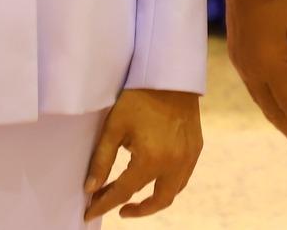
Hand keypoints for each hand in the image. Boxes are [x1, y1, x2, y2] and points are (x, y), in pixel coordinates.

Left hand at [83, 88, 203, 220]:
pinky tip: (155, 177)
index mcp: (152, 159)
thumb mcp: (114, 127)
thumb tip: (90, 188)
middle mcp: (175, 162)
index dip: (104, 204)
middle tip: (119, 210)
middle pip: (157, 201)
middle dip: (137, 211)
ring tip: (136, 196)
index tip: (90, 212)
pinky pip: (184, 176)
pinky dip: (169, 184)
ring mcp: (189, 156)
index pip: (124, 192)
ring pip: (173, 191)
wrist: (170, 74)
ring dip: (155, 199)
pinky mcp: (196, 147)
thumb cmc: (138, 97)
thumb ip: (101, 161)